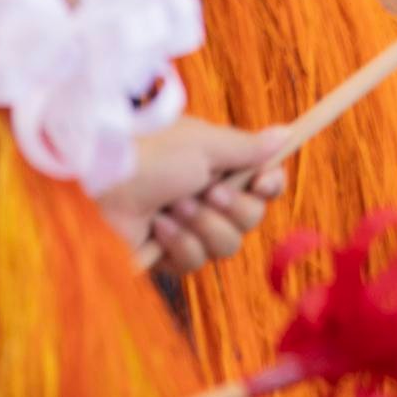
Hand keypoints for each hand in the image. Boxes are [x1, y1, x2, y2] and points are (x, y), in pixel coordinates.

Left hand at [97, 119, 283, 272]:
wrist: (109, 170)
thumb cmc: (159, 149)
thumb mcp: (210, 145)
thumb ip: (250, 148)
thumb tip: (288, 133)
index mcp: (229, 171)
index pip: (269, 187)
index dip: (270, 188)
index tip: (260, 181)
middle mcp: (215, 201)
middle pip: (252, 222)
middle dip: (229, 210)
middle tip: (205, 191)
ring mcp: (192, 228)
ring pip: (225, 247)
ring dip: (200, 226)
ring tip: (173, 206)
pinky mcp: (168, 253)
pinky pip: (192, 263)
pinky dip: (176, 243)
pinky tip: (158, 225)